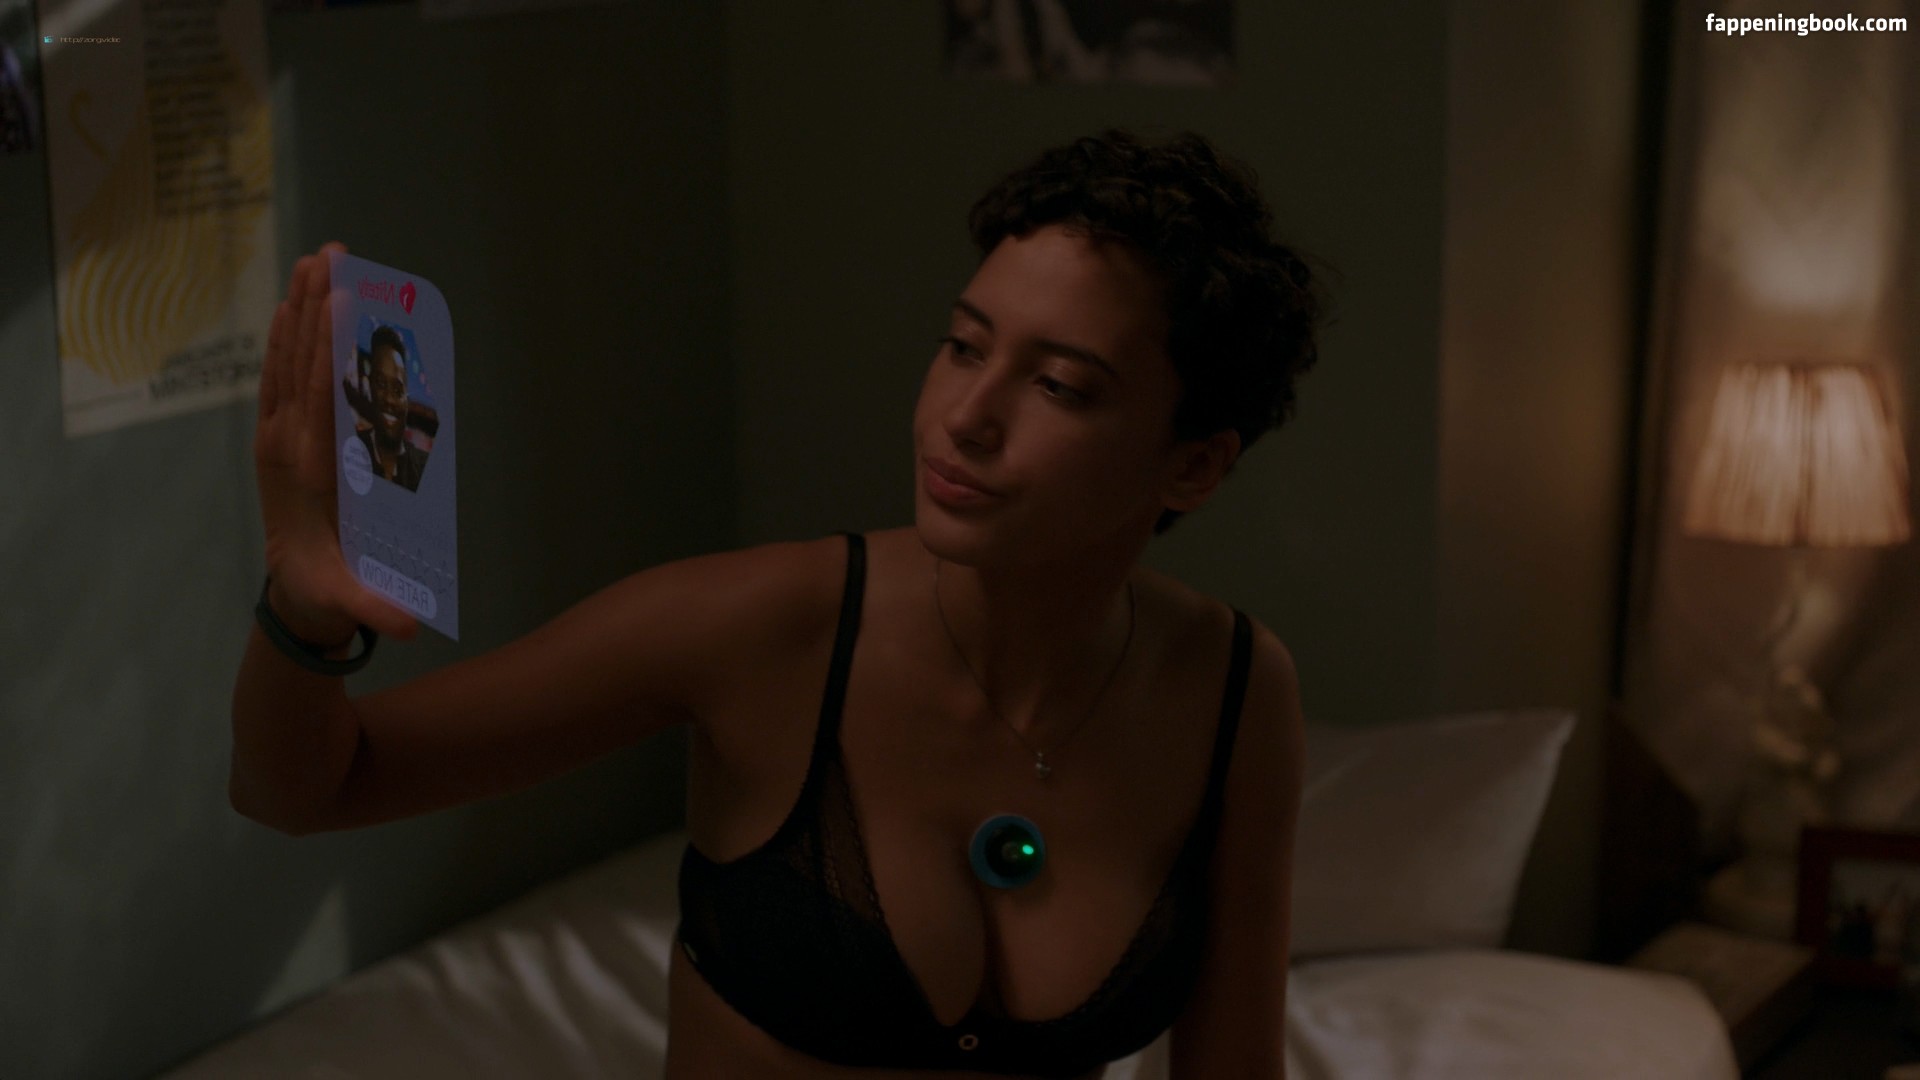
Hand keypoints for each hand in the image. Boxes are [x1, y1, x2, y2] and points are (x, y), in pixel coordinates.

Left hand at [254, 241, 419, 644]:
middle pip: (302, 360)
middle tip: (332, 255)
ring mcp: (277, 434)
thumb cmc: (328, 590)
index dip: (330, 346)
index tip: (338, 300)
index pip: (322, 394)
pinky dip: (289, 335)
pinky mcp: (275, 433)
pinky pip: (280, 375)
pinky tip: (300, 302)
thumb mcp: (347, 603)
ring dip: (301, 307)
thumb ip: (374, 609)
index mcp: (311, 469)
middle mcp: (288, 441)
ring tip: (317, 259)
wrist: (289, 593)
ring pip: (287, 359)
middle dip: (316, 306)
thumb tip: (408, 624)